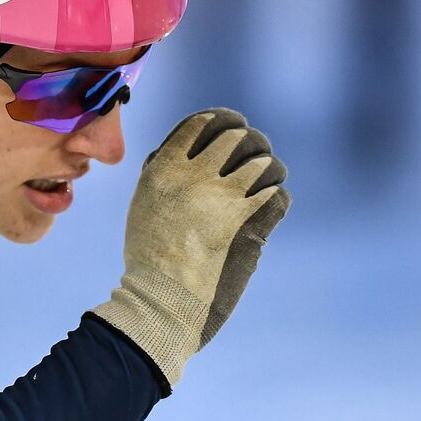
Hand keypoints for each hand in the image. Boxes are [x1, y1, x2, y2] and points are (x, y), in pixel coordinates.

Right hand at [91, 108, 290, 386]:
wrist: (160, 300)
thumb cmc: (148, 258)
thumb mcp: (144, 204)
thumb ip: (163, 175)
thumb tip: (185, 156)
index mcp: (163, 168)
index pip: (201, 123)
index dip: (221, 120)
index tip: (231, 124)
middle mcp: (193, 175)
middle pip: (236, 137)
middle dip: (251, 142)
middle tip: (255, 150)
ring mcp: (222, 198)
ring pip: (263, 163)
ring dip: (268, 170)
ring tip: (268, 176)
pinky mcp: (247, 224)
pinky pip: (276, 195)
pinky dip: (275, 199)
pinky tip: (268, 206)